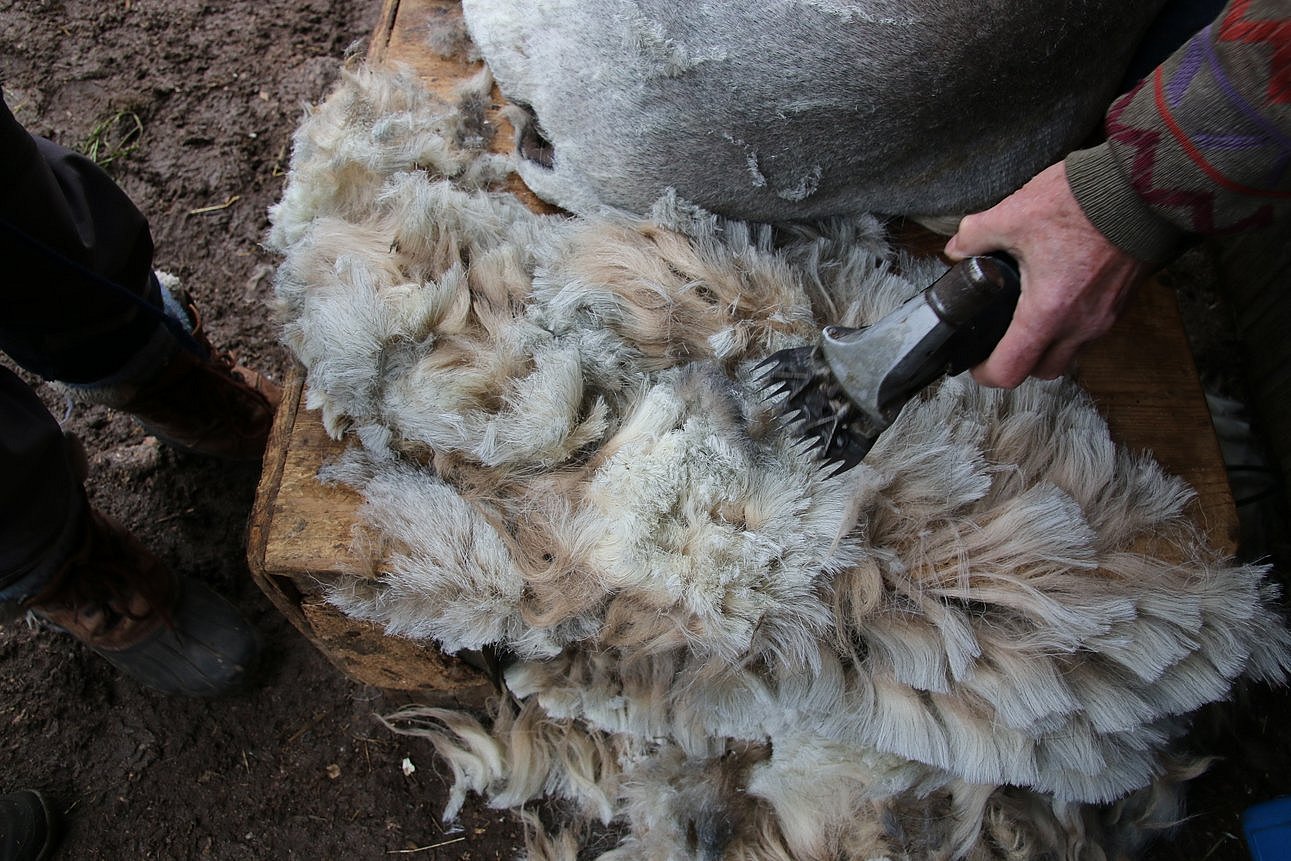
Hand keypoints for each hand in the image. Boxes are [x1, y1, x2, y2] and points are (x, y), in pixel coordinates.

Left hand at [944, 161, 1152, 387]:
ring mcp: (1105, 317)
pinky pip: (1090, 333)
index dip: (986, 373)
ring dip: (1047, 347)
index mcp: (1048, 312)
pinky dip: (1070, 328)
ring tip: (1027, 319)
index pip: (1011, 371)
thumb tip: (957, 249)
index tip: (975, 361)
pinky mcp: (1122, 304)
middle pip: (1043, 371)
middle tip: (999, 340)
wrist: (1141, 187)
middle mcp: (1080, 325)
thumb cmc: (1082, 203)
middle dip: (1018, 363)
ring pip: (1070, 355)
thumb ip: (976, 235)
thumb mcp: (1014, 214)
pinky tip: (1057, 298)